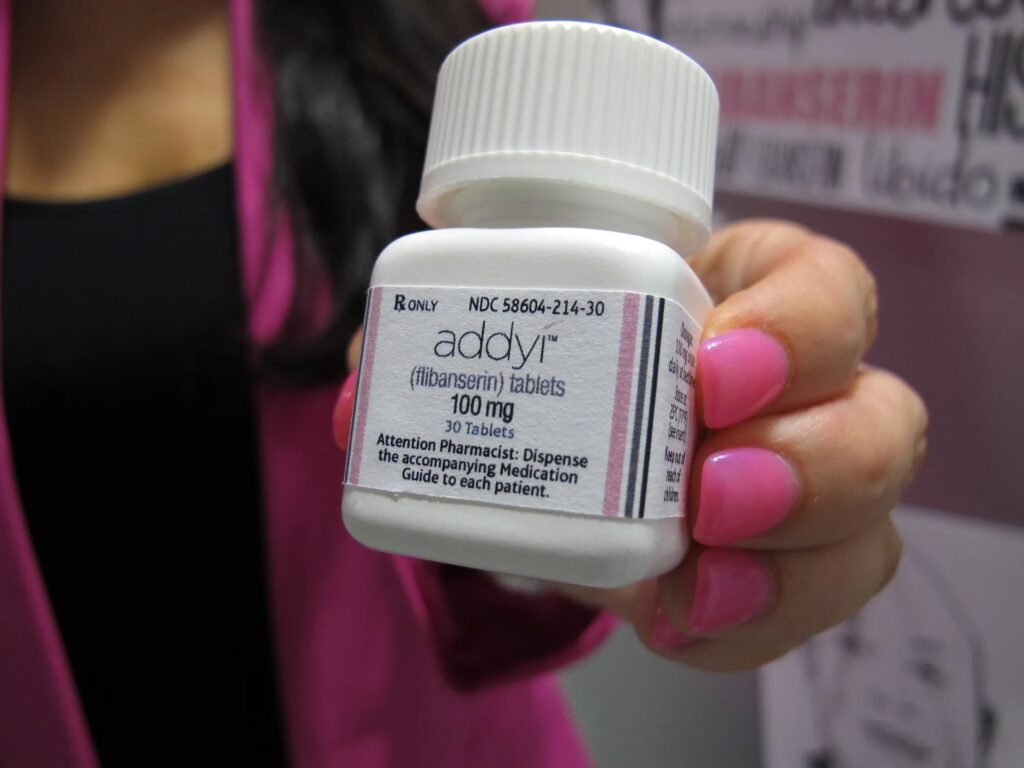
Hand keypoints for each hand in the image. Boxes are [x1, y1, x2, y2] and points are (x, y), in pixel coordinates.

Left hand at [334, 219, 927, 671]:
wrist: (578, 455)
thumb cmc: (562, 368)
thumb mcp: (514, 336)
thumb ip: (439, 355)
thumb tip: (365, 399)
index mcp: (748, 301)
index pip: (823, 289)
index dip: (792, 327)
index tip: (709, 370)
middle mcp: (801, 395)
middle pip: (880, 418)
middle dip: (808, 461)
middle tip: (707, 490)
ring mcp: (803, 489)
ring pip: (866, 526)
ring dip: (794, 561)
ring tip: (698, 583)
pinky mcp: (779, 570)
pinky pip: (801, 608)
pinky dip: (746, 625)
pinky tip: (683, 622)